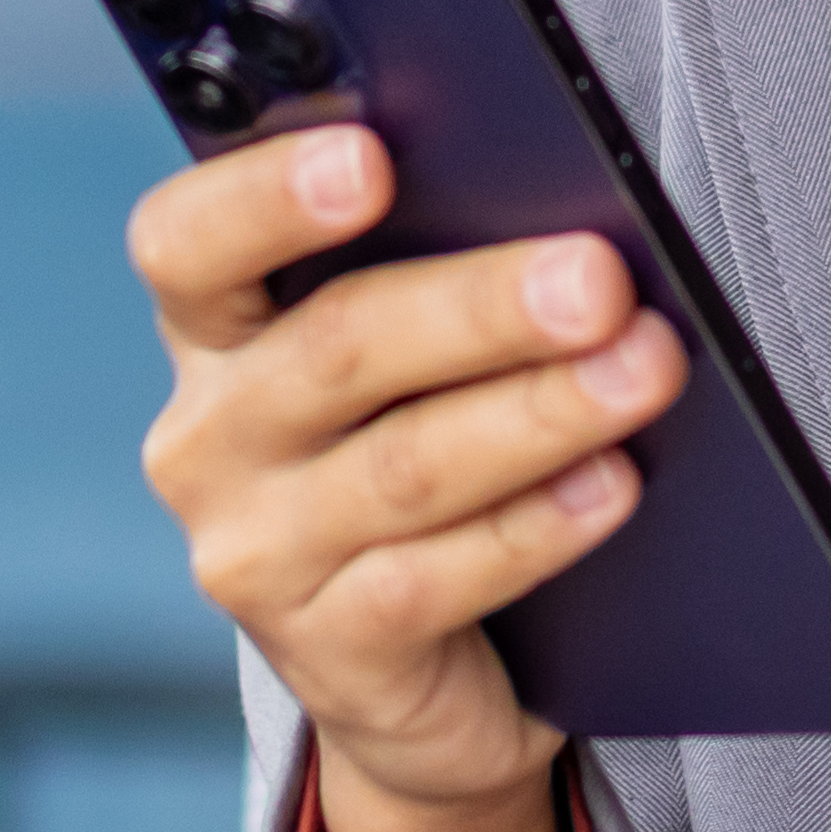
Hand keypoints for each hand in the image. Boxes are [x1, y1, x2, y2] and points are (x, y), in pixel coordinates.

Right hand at [129, 126, 660, 831]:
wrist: (419, 671)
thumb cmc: (420, 452)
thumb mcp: (403, 362)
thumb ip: (430, 276)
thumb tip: (560, 218)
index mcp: (216, 330)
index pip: (186, 242)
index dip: (264, 195)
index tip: (369, 159)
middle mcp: (211, 437)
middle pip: (335, 348)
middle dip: (480, 307)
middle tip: (597, 279)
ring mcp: (256, 552)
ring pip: (404, 468)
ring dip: (539, 412)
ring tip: (644, 370)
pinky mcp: (325, 651)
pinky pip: (434, 580)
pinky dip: (535, 527)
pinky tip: (610, 487)